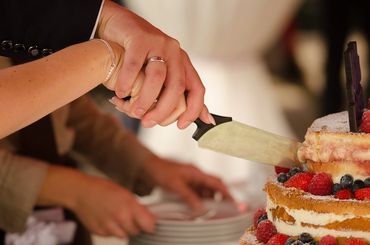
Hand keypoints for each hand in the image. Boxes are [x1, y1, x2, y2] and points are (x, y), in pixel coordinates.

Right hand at [37, 166, 154, 237]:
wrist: (80, 192)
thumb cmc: (102, 189)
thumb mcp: (125, 192)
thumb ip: (136, 206)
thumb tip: (148, 216)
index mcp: (129, 205)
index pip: (149, 224)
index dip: (150, 224)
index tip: (150, 221)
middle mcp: (120, 217)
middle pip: (137, 231)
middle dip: (136, 225)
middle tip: (131, 216)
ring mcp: (109, 226)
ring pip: (124, 235)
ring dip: (124, 229)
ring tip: (118, 217)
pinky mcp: (100, 232)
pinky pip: (111, 235)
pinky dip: (112, 230)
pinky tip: (108, 219)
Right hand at [98, 1, 213, 128]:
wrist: (119, 23)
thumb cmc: (139, 54)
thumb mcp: (161, 71)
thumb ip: (177, 92)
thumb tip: (204, 118)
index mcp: (182, 62)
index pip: (197, 89)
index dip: (193, 110)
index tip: (181, 126)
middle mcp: (174, 52)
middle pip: (177, 87)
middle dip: (164, 110)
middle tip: (149, 122)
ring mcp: (158, 43)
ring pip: (157, 78)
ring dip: (146, 100)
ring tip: (135, 112)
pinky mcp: (140, 38)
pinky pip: (134, 66)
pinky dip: (127, 83)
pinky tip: (120, 93)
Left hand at [141, 157, 233, 209]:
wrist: (147, 166)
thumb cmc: (160, 170)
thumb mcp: (175, 185)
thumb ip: (189, 196)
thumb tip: (200, 207)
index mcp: (196, 172)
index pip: (217, 183)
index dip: (227, 193)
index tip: (234, 202)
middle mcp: (195, 175)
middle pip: (214, 185)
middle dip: (220, 196)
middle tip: (223, 207)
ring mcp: (190, 179)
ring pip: (205, 189)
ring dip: (208, 198)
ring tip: (208, 208)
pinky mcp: (185, 183)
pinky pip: (196, 191)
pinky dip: (199, 198)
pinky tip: (197, 205)